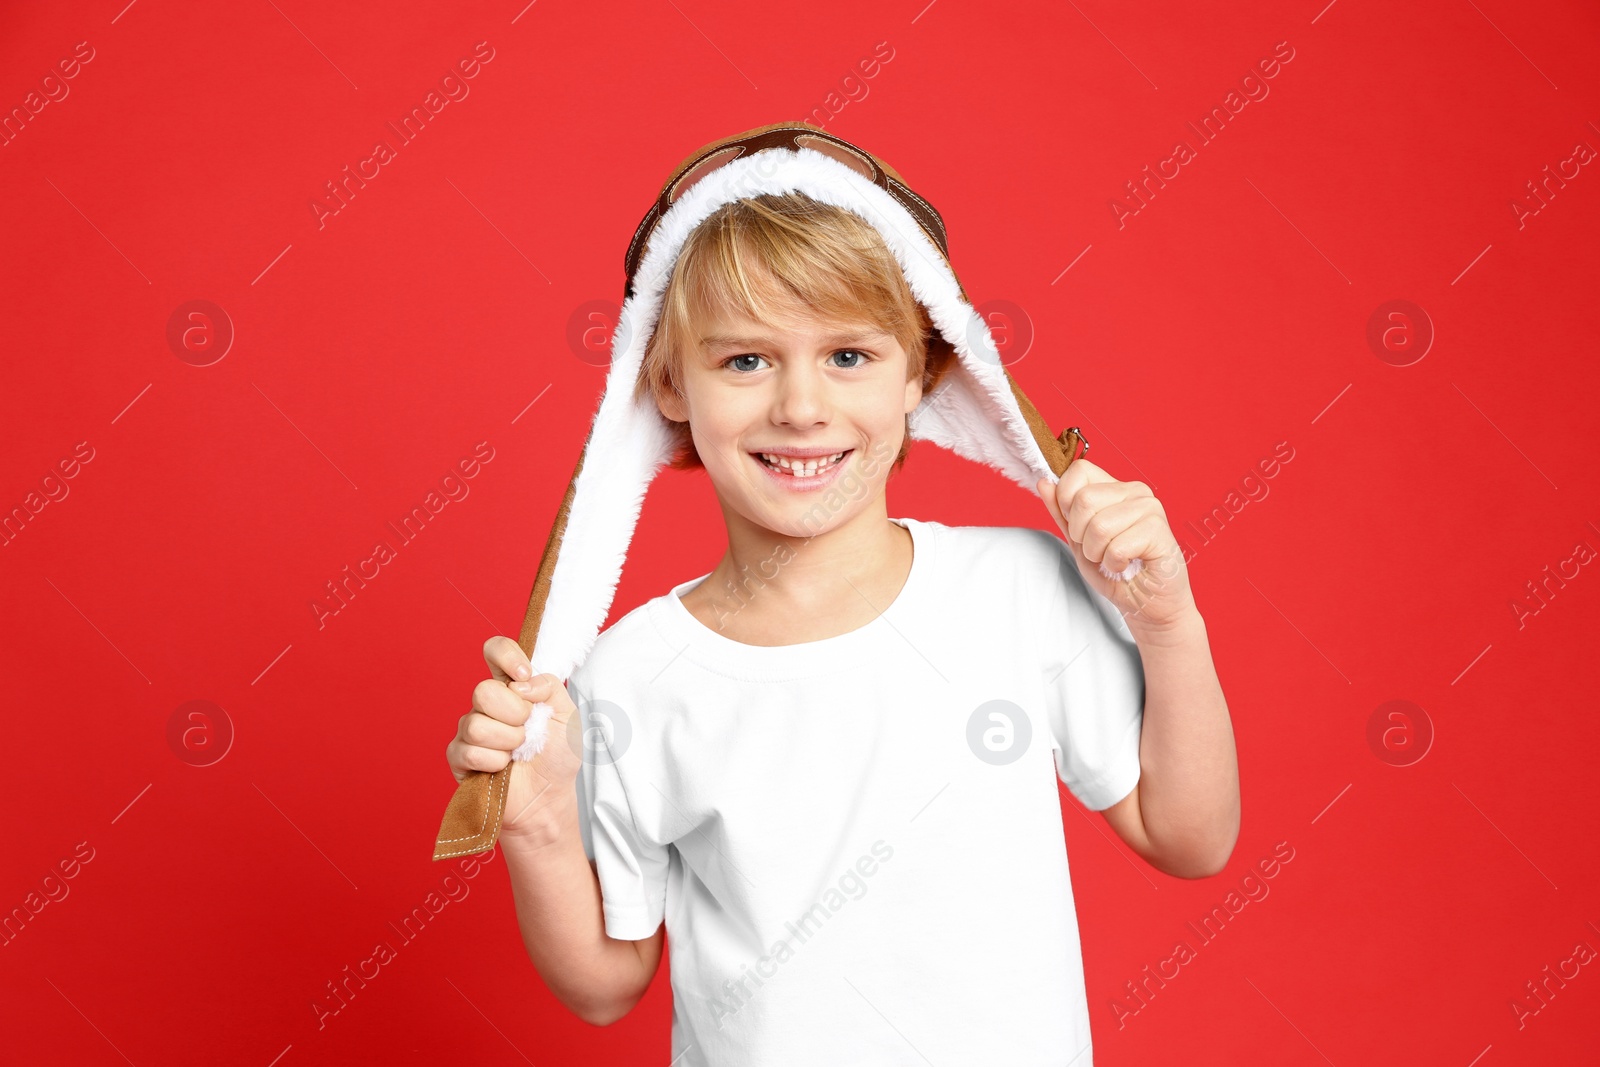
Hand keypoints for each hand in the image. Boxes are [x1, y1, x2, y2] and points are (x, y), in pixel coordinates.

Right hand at [444, 636, 582, 843]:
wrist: (550, 797)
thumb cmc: (558, 754)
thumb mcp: (569, 715)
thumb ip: (550, 687)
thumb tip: (519, 683)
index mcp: (512, 687)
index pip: (495, 651)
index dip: (505, 656)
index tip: (523, 674)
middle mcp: (487, 704)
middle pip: (483, 691)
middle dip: (514, 715)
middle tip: (527, 731)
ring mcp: (470, 729)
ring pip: (476, 724)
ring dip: (507, 742)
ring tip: (518, 752)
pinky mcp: (459, 756)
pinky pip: (470, 751)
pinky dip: (495, 762)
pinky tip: (503, 767)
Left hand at [1036, 459, 1196, 635]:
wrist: (1147, 603)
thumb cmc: (1116, 573)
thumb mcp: (1078, 542)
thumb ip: (1061, 512)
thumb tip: (1043, 483)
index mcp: (1115, 488)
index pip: (1079, 471)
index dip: (1066, 501)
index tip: (1078, 528)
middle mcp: (1135, 491)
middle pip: (1083, 499)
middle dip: (1080, 535)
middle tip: (1099, 549)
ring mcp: (1149, 508)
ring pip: (1099, 525)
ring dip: (1097, 553)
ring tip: (1113, 559)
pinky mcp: (1159, 530)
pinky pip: (1116, 547)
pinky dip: (1114, 564)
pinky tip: (1127, 565)